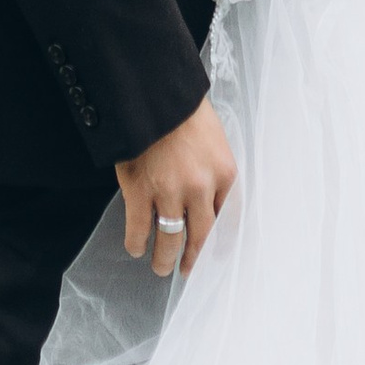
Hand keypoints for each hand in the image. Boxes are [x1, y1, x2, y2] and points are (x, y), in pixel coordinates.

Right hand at [116, 95, 236, 279]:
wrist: (154, 95)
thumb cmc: (184, 112)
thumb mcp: (215, 140)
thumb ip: (215, 171)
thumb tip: (210, 200)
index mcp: (224, 174)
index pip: (227, 218)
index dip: (217, 241)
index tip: (211, 253)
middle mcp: (201, 188)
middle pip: (200, 236)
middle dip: (192, 258)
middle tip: (186, 269)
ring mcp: (169, 192)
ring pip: (170, 239)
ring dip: (165, 258)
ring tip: (161, 267)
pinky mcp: (140, 191)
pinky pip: (139, 229)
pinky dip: (137, 243)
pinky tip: (137, 247)